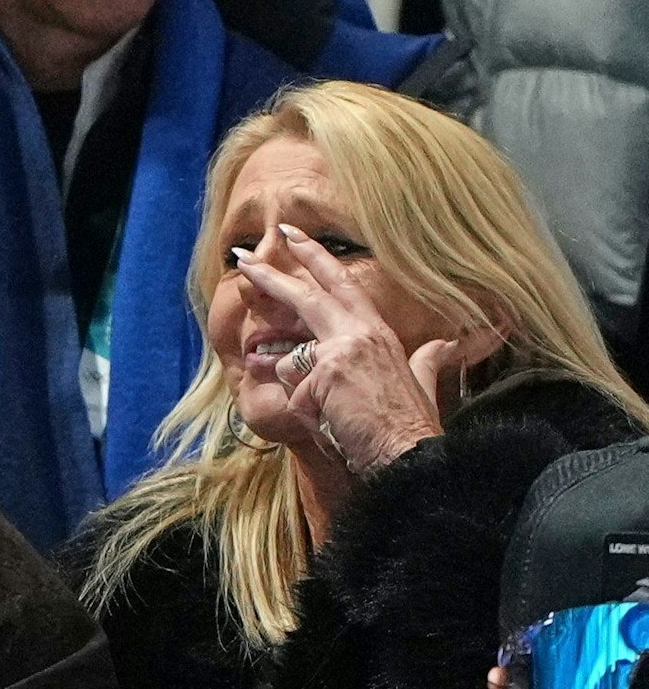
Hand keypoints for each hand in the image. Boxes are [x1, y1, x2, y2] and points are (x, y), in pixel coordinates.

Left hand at [233, 224, 454, 474]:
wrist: (410, 454)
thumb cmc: (409, 424)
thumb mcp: (420, 382)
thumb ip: (428, 358)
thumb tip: (446, 345)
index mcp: (377, 331)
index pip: (341, 284)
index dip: (315, 257)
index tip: (291, 235)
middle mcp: (358, 333)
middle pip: (305, 296)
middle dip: (270, 276)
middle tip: (242, 260)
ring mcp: (339, 352)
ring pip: (290, 360)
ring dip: (300, 390)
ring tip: (331, 412)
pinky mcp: (324, 376)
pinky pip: (294, 394)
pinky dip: (307, 414)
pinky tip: (330, 423)